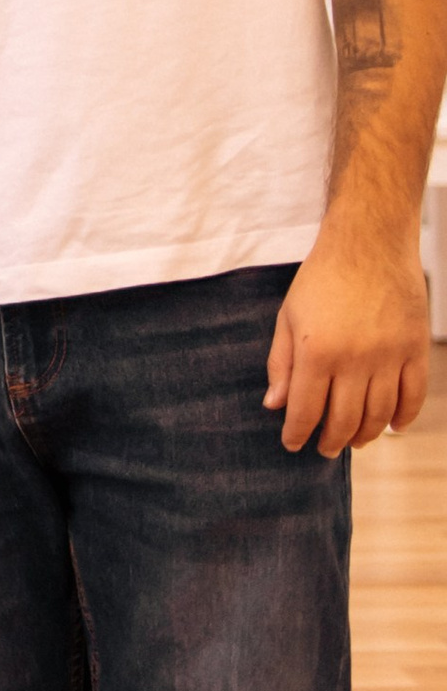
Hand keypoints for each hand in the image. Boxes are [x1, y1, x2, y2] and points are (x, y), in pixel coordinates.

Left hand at [266, 223, 431, 455]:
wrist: (369, 242)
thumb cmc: (321, 278)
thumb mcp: (288, 317)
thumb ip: (281, 364)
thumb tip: (275, 406)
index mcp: (317, 351)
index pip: (306, 411)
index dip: (297, 434)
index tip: (293, 444)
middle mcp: (355, 359)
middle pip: (345, 420)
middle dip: (331, 441)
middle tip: (325, 448)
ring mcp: (390, 355)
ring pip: (380, 415)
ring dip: (366, 435)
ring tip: (354, 440)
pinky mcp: (415, 348)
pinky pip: (414, 396)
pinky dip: (404, 418)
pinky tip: (392, 427)